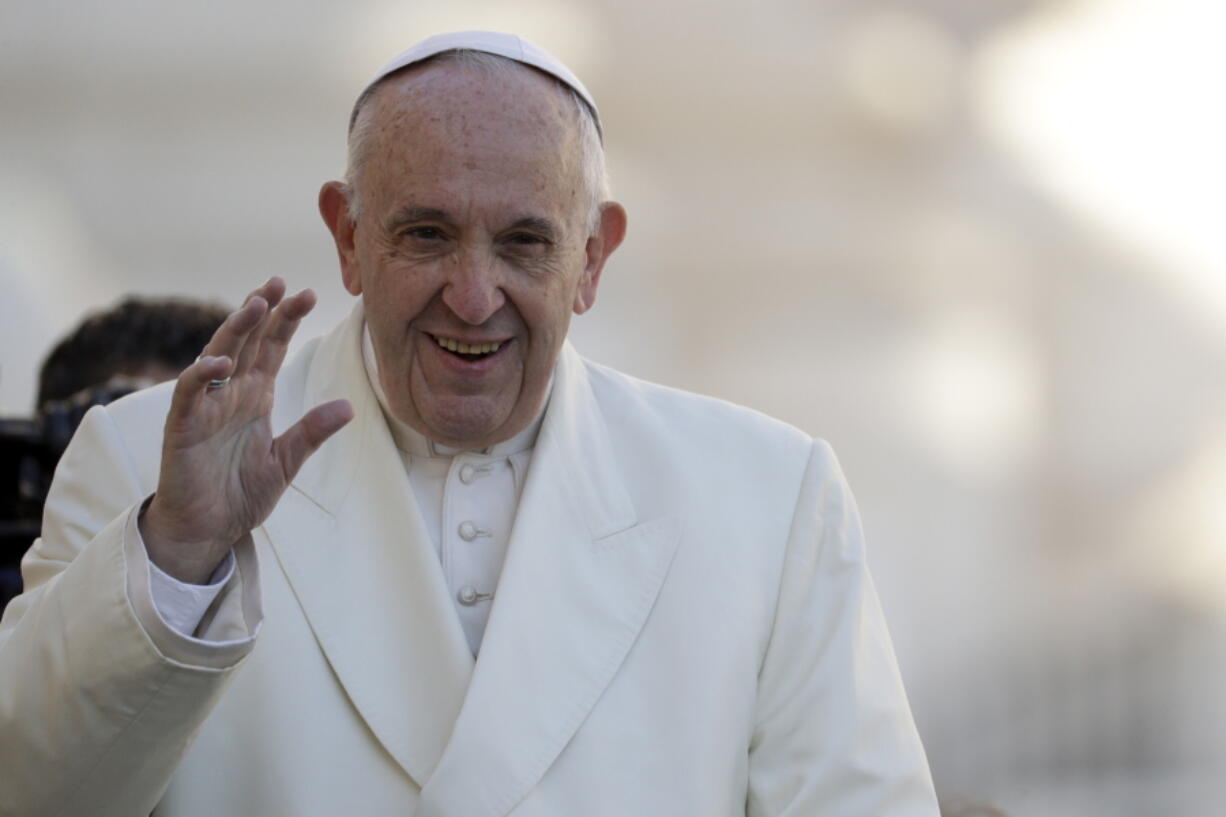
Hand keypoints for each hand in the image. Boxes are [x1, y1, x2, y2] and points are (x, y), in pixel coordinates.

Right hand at [140, 277, 353, 582]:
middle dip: (263, 311)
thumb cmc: (240, 494)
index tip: (308, 294)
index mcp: (255, 397)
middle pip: (247, 342)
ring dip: (235, 330)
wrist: (207, 531)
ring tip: (255, 304)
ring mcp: (205, 408)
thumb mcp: (286, 461)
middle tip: (280, 282)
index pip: (272, 348)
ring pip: (217, 356)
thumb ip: (311, 433)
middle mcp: (230, 394)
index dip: (287, 320)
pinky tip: (220, 363)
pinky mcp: (183, 428)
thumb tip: (348, 407)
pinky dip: (202, 376)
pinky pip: (189, 395)